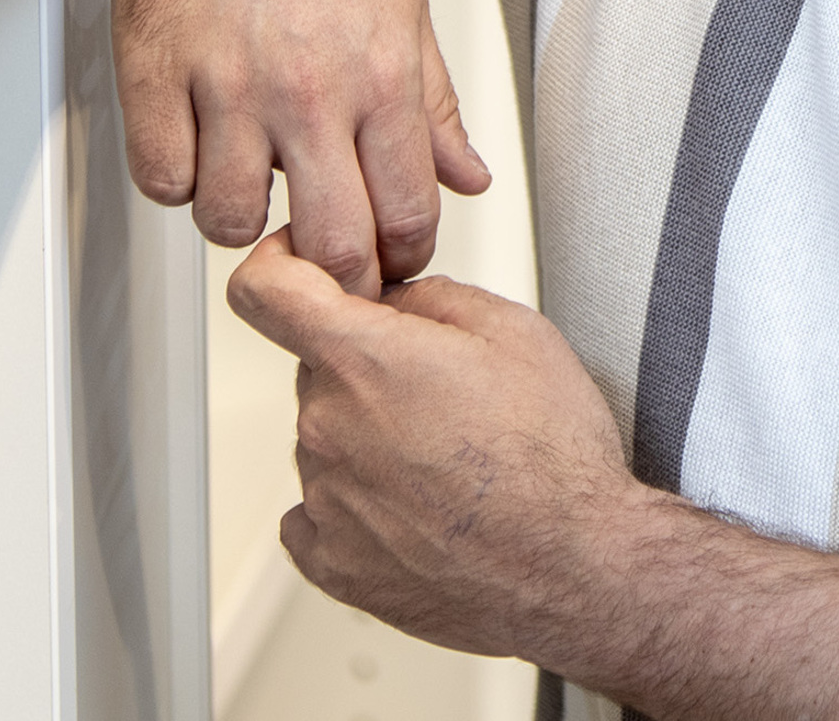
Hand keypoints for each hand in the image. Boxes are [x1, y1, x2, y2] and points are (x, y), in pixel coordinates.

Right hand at [115, 0, 489, 293]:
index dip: (401, 254)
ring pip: (233, 223)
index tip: (387, 253)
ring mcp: (228, 88)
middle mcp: (309, 92)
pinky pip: (162, 180)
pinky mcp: (155, 75)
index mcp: (382, 75)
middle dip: (335, 268)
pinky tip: (197, 142)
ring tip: (252, 174)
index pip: (408, 217)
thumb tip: (467, 175)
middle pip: (331, 246)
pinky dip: (178, 177)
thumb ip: (435, 100)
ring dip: (244, 217)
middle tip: (322, 249)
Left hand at [227, 229, 648, 656]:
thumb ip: (431, 297)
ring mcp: (324, 502)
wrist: (575, 569)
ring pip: (327, 444)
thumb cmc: (554, 460)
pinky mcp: (332, 564)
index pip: (263, 291)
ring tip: (448, 468)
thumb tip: (394, 299)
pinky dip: (359, 508)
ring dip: (370, 444)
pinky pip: (318, 516)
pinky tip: (417, 511)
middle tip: (443, 400)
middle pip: (317, 374)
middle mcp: (328, 428)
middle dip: (368, 373)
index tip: (303, 276)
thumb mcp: (515, 332)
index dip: (279, 269)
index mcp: (363, 360)